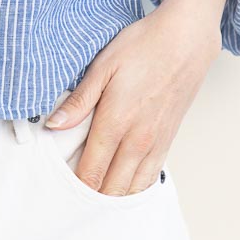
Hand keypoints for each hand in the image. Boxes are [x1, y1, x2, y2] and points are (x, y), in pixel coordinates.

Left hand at [43, 0, 222, 194]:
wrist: (186, 41)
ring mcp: (155, 143)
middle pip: (111, 188)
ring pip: (132, 188)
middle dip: (90, 197)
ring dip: (113, 197)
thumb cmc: (143, 47)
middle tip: (70, 197)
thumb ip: (79, 101)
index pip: (90, 172)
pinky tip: (122, 188)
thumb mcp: (103, 66)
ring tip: (93, 198)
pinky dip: (134, 188)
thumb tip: (53, 125)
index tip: (58, 190)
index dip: (73, 188)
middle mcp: (137, 140)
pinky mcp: (168, 141)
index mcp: (116, 122)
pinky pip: (150, 177)